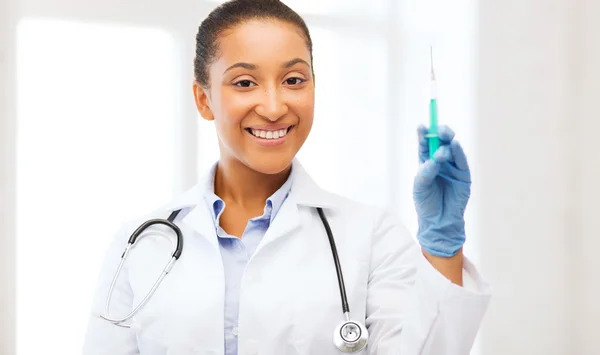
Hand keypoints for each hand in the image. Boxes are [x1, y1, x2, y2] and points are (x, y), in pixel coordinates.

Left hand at [413, 125, 470, 257]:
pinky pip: (461, 160)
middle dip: (440, 133)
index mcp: (426, 161)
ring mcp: (452, 166)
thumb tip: (432, 160)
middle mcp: (440, 161)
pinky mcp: (463, 174)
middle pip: (440, 141)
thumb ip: (424, 174)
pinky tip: (454, 145)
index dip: (424, 134)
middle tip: (438, 131)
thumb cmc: (426, 204)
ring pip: (451, 148)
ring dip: (447, 144)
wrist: (439, 221)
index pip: (425, 144)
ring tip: (440, 152)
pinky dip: (458, 152)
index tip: (421, 126)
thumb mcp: (420, 188)